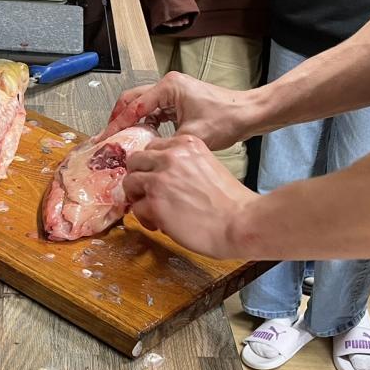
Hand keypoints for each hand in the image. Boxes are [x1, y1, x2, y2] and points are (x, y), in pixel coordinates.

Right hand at [100, 71, 257, 149]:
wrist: (248, 114)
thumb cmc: (226, 120)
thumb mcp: (190, 136)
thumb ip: (162, 145)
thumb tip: (143, 156)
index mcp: (168, 87)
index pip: (133, 106)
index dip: (117, 124)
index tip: (104, 138)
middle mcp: (168, 85)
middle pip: (132, 100)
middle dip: (118, 119)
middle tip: (108, 138)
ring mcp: (173, 92)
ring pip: (142, 105)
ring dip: (132, 121)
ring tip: (121, 140)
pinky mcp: (179, 100)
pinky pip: (155, 111)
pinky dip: (146, 123)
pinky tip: (142, 138)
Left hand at [122, 134, 258, 257]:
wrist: (240, 223)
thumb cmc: (229, 201)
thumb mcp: (207, 166)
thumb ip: (183, 165)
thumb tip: (160, 176)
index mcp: (186, 145)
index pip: (153, 147)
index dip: (152, 165)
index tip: (157, 178)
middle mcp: (170, 157)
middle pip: (135, 161)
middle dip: (139, 178)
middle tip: (149, 194)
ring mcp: (160, 179)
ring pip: (129, 183)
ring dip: (139, 198)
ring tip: (154, 212)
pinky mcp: (154, 203)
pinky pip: (136, 208)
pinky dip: (145, 219)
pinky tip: (161, 225)